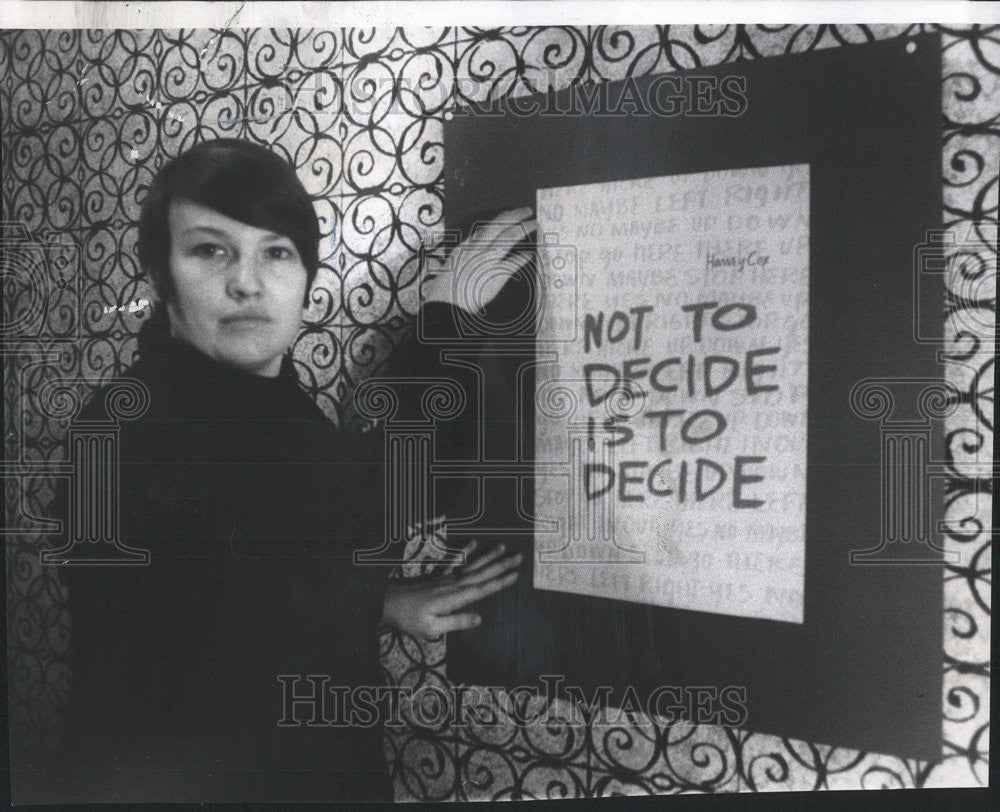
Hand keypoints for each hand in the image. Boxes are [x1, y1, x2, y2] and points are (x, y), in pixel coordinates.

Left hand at [381, 540, 521, 639]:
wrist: (388, 602)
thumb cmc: (409, 619)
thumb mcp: (432, 628)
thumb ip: (456, 622)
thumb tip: (479, 619)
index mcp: (454, 598)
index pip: (482, 589)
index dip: (500, 582)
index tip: (516, 575)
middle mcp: (453, 584)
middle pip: (482, 574)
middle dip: (501, 566)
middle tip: (519, 557)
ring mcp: (446, 579)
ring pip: (472, 566)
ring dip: (488, 557)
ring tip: (503, 547)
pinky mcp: (438, 577)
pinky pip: (454, 561)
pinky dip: (465, 551)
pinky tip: (473, 543)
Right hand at [421, 208, 536, 312]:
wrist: (447, 304)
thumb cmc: (445, 291)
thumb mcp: (449, 268)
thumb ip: (463, 258)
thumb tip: (469, 253)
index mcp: (464, 247)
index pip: (483, 229)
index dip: (499, 221)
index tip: (509, 217)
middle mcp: (477, 249)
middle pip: (498, 225)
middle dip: (514, 215)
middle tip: (526, 211)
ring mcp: (488, 259)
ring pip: (509, 237)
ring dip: (523, 228)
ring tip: (533, 225)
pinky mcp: (497, 273)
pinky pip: (515, 261)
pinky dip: (523, 257)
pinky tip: (530, 254)